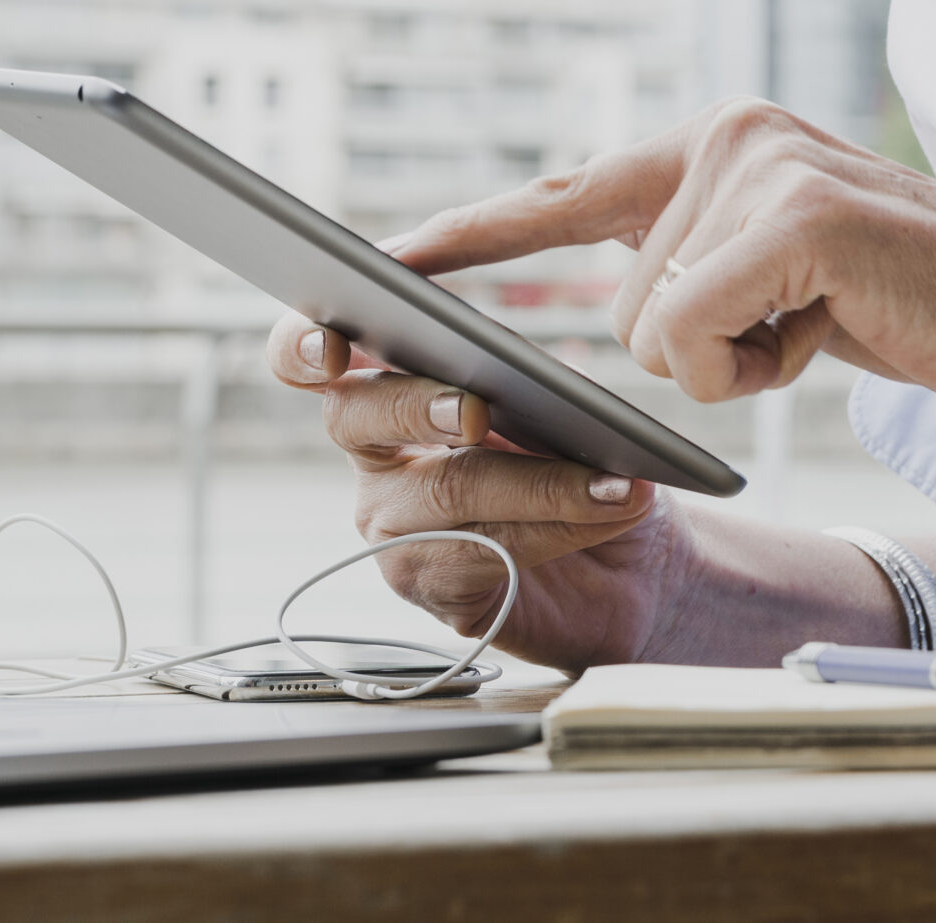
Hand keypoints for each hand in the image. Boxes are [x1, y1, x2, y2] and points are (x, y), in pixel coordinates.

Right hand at [263, 313, 697, 672]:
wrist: (636, 563)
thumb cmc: (587, 463)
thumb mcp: (561, 401)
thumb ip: (530, 376)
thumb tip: (542, 373)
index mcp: (386, 384)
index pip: (305, 359)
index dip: (299, 347)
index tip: (329, 348)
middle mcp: (374, 457)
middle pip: (356, 416)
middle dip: (418, 405)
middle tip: (476, 408)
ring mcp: (393, 528)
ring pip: (444, 491)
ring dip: (539, 480)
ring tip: (610, 477)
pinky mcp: (433, 588)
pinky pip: (483, 554)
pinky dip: (558, 526)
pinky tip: (609, 510)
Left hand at [398, 99, 935, 411]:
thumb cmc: (906, 305)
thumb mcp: (778, 274)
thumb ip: (694, 261)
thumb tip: (619, 307)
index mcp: (716, 141)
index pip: (566, 191)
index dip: (473, 234)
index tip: (386, 261)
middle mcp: (727, 132)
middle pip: (619, 302)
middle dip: (702, 350)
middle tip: (800, 325)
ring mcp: (758, 166)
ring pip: (650, 330)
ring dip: (734, 363)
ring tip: (822, 321)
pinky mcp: (788, 216)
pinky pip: (690, 339)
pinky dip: (748, 370)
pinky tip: (823, 331)